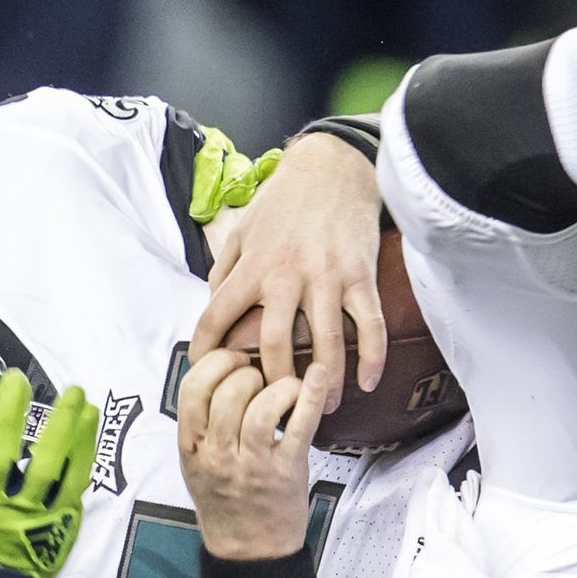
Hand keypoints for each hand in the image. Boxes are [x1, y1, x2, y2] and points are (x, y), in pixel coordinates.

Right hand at [0, 355, 99, 577]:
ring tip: (80, 398)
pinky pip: (76, 479)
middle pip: (8, 455)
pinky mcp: (63, 517)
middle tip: (33, 382)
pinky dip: (84, 448)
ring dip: (67, 429)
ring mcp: (35, 513)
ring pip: (52, 467)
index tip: (7, 377)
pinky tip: (89, 424)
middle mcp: (2, 504)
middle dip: (21, 415)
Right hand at [178, 349, 329, 559]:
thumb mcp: (195, 462)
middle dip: (249, 372)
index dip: (215, 363)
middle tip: (260, 378)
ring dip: (279, 386)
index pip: (192, 388)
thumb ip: (199, 422)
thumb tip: (213, 370)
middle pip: (229, 392)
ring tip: (285, 388)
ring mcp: (253, 465)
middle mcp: (218, 455)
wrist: (248, 552)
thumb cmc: (224, 500)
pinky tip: (317, 377)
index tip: (232, 361)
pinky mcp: (286, 472)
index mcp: (191, 447)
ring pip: (263, 407)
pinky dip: (310, 396)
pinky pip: (300, 425)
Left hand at [189, 134, 385, 413]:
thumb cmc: (285, 200)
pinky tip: (369, 383)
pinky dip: (371, 358)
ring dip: (325, 383)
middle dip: (275, 385)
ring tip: (323, 408)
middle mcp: (286, 274)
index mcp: (252, 265)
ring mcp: (326, 276)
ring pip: (326, 344)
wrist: (333, 167)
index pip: (217, 317)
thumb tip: (213, 303)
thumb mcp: (244, 228)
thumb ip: (225, 267)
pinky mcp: (360, 275)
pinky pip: (369, 325)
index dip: (205, 353)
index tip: (206, 378)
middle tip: (277, 409)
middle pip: (275, 345)